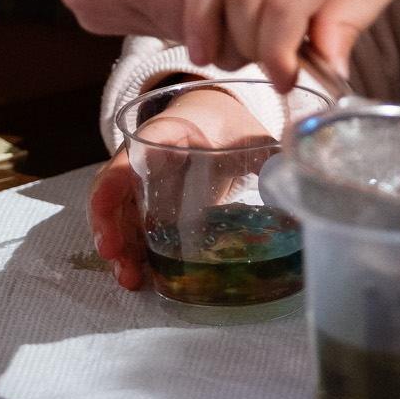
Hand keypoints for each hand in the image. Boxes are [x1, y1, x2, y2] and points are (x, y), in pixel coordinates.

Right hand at [88, 86, 272, 289]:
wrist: (214, 120)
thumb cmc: (228, 125)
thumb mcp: (251, 135)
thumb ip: (270, 155)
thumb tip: (292, 180)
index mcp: (169, 132)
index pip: (136, 150)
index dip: (116, 177)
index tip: (106, 204)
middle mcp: (145, 158)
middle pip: (115, 188)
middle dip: (110, 224)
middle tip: (117, 256)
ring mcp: (142, 183)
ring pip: (119, 213)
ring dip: (120, 245)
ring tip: (130, 278)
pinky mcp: (148, 204)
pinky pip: (132, 226)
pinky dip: (132, 250)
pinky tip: (139, 275)